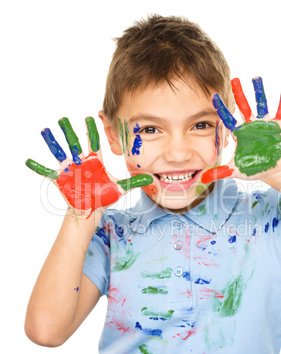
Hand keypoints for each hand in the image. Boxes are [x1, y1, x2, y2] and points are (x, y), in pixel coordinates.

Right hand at [26, 117, 151, 216]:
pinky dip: (38, 167)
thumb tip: (151, 178)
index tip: (93, 115)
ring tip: (47, 130)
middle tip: (65, 117)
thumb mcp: (120, 187)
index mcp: (95, 161)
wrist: (91, 209)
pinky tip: (28, 160)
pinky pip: (47, 172)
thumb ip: (135, 182)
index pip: (94, 141)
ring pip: (61, 152)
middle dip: (71, 130)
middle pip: (75, 143)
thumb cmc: (104, 197)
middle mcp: (81, 161)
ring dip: (53, 142)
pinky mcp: (61, 179)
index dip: (93, 129)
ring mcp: (70, 169)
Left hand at [201, 77, 280, 183]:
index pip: (228, 119)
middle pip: (243, 106)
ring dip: (259, 92)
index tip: (213, 96)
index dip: (221, 108)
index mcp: (240, 133)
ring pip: (261, 104)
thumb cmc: (253, 168)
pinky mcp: (278, 126)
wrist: (272, 170)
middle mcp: (250, 125)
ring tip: (256, 77)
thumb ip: (219, 173)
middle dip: (238, 93)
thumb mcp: (235, 171)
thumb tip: (202, 180)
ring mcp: (264, 124)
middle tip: (233, 79)